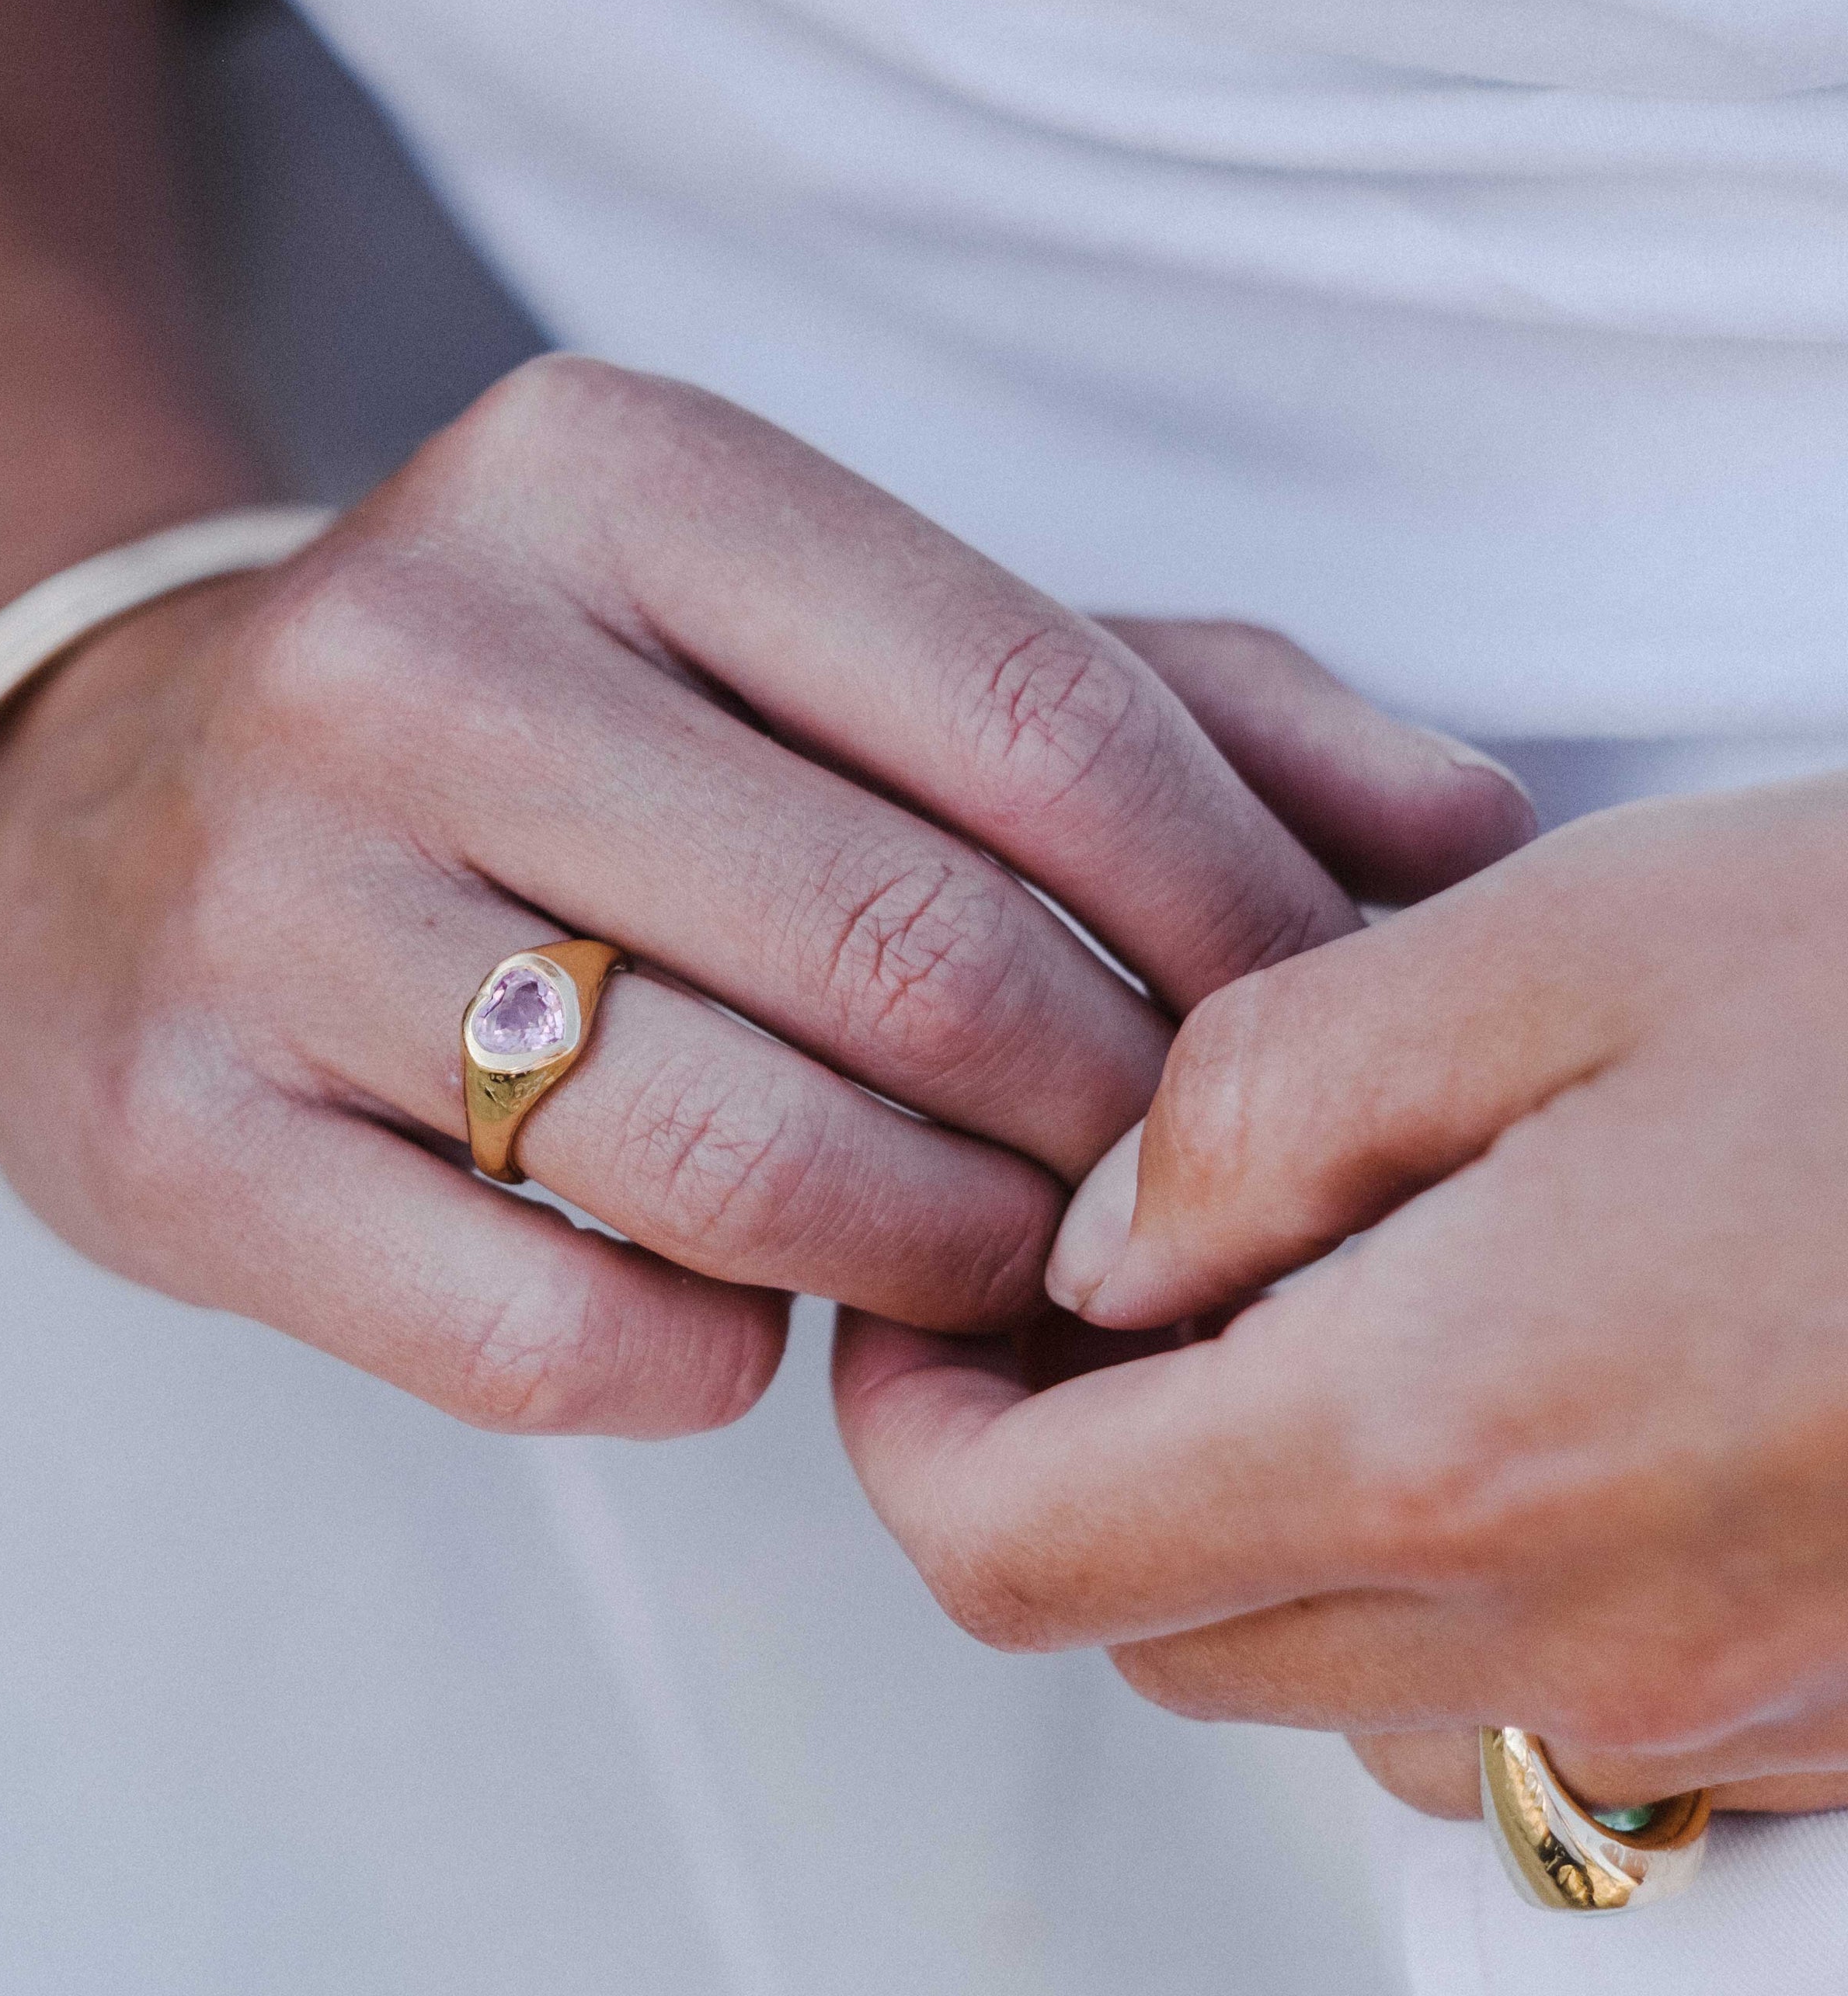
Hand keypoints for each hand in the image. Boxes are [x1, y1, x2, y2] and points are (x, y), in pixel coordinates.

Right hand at [0, 356, 1524, 1435]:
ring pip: (745, 1166)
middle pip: (912, 955)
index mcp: (599, 470)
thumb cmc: (539, 720)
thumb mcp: (807, 625)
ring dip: (934, 1259)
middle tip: (1139, 1180)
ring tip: (975, 1253)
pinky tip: (736, 1306)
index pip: (1030, 706)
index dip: (1228, 908)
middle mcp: (407, 651)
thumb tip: (1455, 834)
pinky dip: (716, 1358)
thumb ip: (1146, 691)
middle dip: (1098, 1120)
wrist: (100, 811)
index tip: (1286, 1020)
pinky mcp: (176, 1130)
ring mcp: (267, 898)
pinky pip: (556, 1335)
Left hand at [835, 774, 1847, 1815]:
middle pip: (1147, 1626)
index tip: (927, 1291)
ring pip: (1323, 1683)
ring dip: (1249, 1514)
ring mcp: (1713, 1712)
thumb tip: (1102, 1242)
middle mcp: (1568, 1637)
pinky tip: (1507, 1374)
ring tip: (1313, 1294)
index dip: (908, 1424)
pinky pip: (1526, 1709)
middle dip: (1067, 1456)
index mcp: (1447, 1442)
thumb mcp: (1549, 950)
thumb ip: (1262, 1105)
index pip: (1015, 1550)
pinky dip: (1437, 1570)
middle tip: (1105, 1261)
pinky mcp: (1826, 1713)